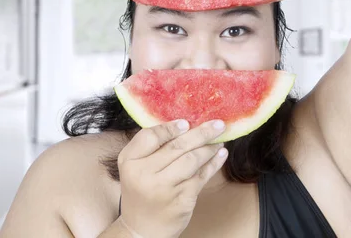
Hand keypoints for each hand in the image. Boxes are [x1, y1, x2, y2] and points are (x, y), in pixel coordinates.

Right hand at [117, 119, 227, 237]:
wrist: (142, 229)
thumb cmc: (141, 191)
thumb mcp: (135, 167)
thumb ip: (152, 147)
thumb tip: (185, 124)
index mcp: (130, 161)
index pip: (150, 136)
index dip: (170, 127)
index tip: (186, 122)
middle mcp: (144, 174)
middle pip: (176, 146)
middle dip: (201, 133)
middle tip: (217, 124)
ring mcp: (163, 188)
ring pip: (192, 159)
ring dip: (209, 148)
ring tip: (219, 139)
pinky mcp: (181, 199)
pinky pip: (201, 176)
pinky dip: (213, 164)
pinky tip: (220, 155)